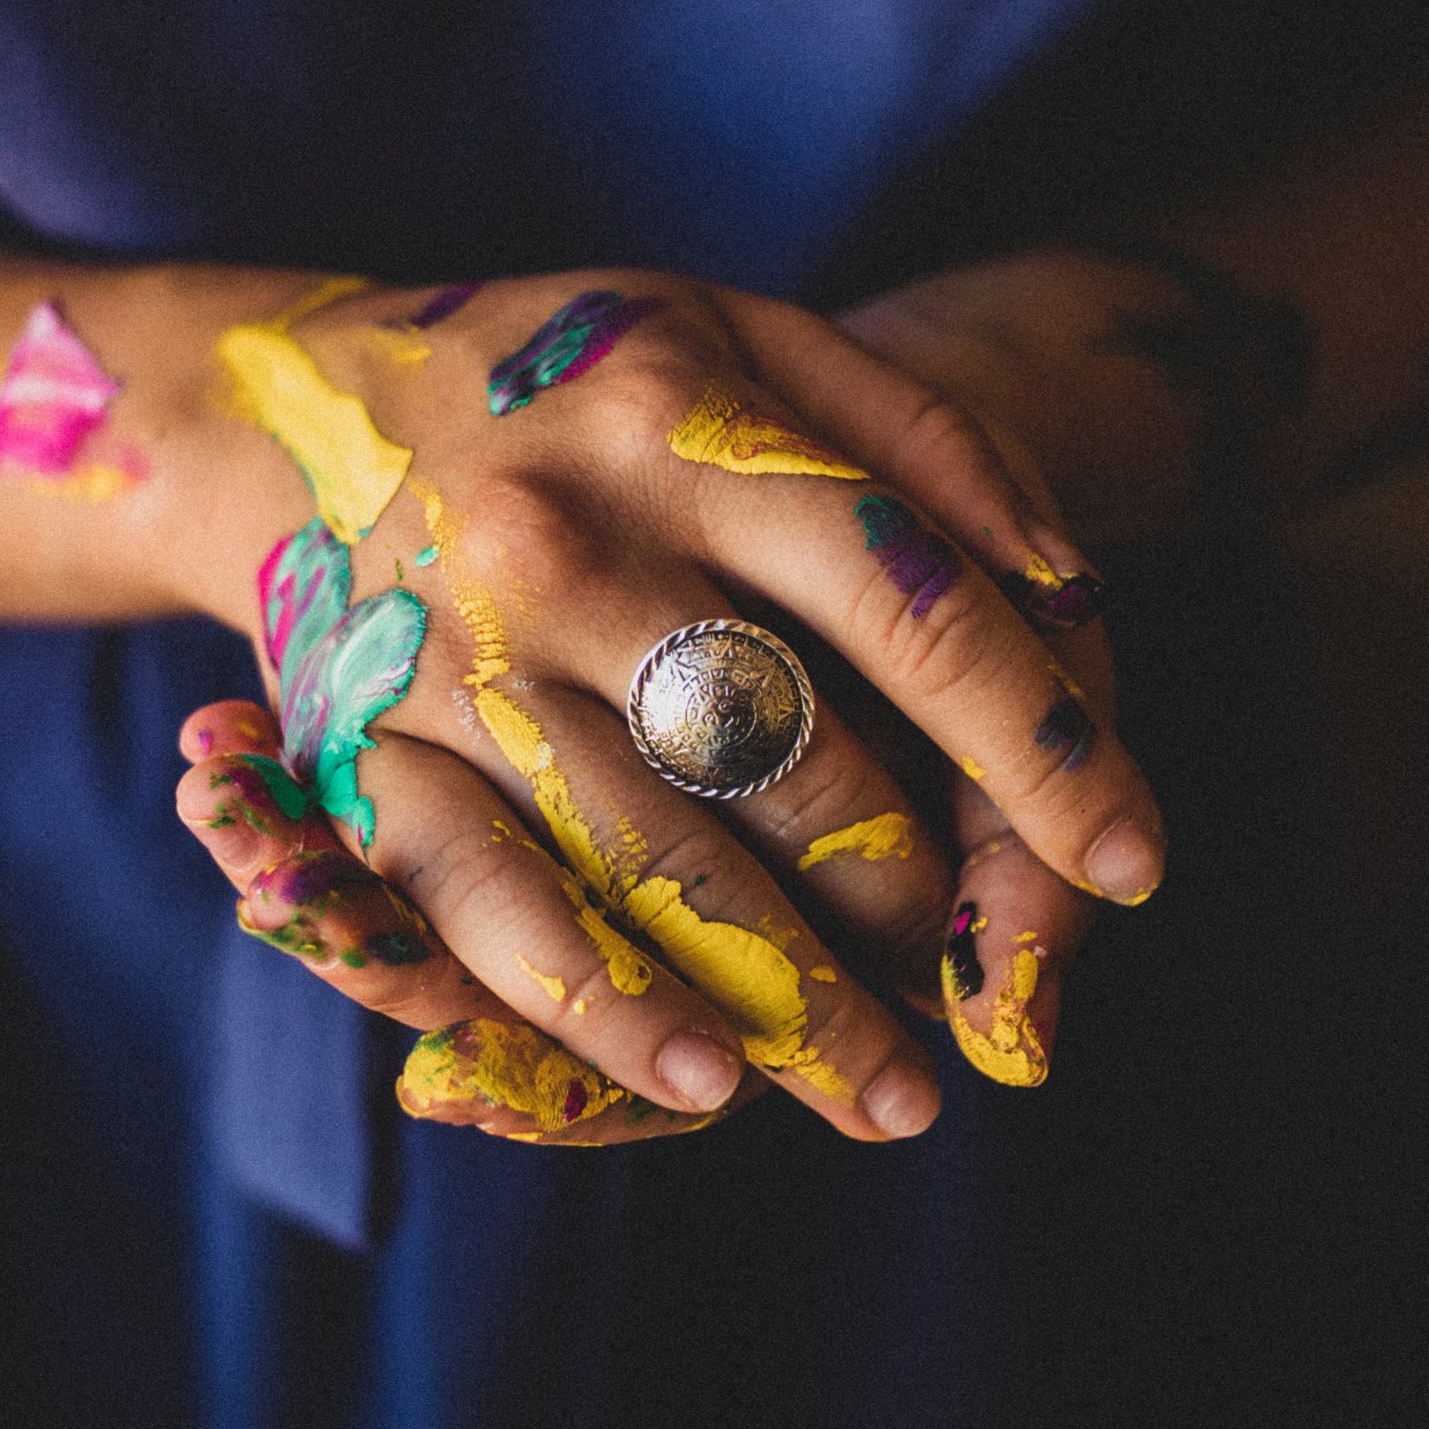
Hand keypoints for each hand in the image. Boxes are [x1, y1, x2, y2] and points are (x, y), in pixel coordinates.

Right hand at [172, 270, 1166, 1142]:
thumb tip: (1069, 587)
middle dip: (912, 893)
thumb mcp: (746, 334)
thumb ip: (917, 439)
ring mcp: (454, 651)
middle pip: (789, 754)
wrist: (292, 406)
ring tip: (890, 1093)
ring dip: (789, 998)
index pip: (904, 597)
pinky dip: (594, 1004)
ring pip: (653, 856)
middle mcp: (560, 536)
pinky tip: (698, 1079)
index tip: (1135, 857)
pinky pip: (483, 903)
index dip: (1040, 742)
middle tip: (973, 974)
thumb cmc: (576, 382)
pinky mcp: (361, 748)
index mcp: (676, 417)